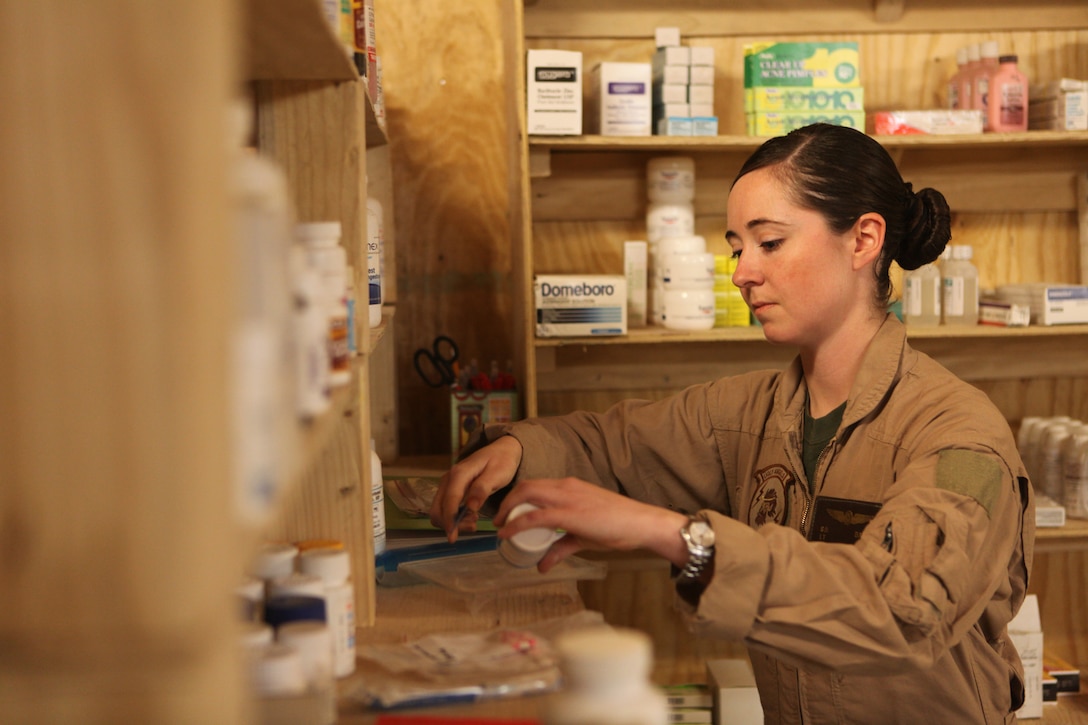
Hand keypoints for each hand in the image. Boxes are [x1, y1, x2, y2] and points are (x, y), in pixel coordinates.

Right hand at [430, 435, 523, 541]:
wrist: (501, 450)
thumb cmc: (502, 461)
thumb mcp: (498, 474)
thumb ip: (483, 489)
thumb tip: (470, 507)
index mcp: (459, 473)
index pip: (449, 500)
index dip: (449, 519)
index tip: (453, 536)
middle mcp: (448, 478)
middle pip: (438, 508)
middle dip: (450, 523)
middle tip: (473, 526)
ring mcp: (447, 484)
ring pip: (439, 510)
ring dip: (452, 521)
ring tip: (474, 521)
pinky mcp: (450, 489)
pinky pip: (444, 507)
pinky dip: (453, 517)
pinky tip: (469, 516)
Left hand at [495, 477, 690, 572]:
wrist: (641, 523)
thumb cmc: (618, 527)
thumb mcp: (584, 537)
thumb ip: (561, 548)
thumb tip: (542, 566)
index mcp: (570, 486)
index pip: (536, 485)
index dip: (517, 497)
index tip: (507, 513)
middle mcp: (565, 487)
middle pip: (526, 486)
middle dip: (507, 501)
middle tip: (498, 520)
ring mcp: (567, 498)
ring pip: (527, 495)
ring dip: (508, 510)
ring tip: (500, 527)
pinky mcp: (570, 513)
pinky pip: (535, 516)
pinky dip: (516, 524)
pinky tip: (507, 533)